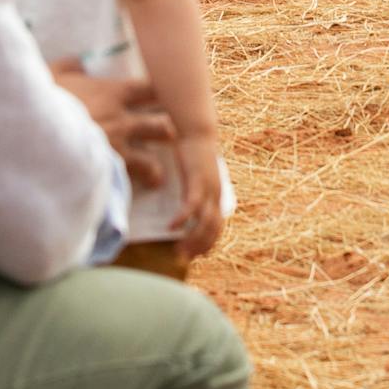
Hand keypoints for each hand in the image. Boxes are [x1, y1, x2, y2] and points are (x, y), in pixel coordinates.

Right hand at [50, 60, 175, 188]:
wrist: (33, 134)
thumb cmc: (43, 100)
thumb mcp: (53, 74)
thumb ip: (70, 66)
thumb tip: (80, 63)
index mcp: (112, 93)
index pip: (151, 90)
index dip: (162, 95)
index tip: (169, 98)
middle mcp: (122, 121)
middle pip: (161, 126)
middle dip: (168, 132)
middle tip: (171, 138)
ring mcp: (116, 150)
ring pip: (151, 161)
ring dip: (155, 168)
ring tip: (156, 176)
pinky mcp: (107, 174)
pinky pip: (129, 182)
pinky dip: (134, 186)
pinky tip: (135, 190)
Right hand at [168, 133, 225, 260]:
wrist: (196, 130)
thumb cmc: (191, 153)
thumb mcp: (194, 177)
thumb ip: (191, 192)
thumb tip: (180, 208)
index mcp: (216, 195)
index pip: (217, 228)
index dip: (208, 244)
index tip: (195, 255)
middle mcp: (216, 194)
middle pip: (213, 230)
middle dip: (199, 247)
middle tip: (183, 258)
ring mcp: (208, 188)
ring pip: (205, 222)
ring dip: (192, 239)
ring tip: (178, 250)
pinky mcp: (197, 180)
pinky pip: (191, 206)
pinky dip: (183, 218)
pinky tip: (171, 227)